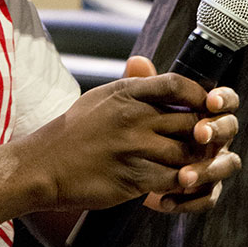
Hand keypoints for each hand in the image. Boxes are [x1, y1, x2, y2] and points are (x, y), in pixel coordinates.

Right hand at [26, 57, 239, 216]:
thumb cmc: (73, 131)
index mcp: (126, 93)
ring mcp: (133, 148)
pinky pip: (172, 179)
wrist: (42, 166)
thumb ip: (130, 83)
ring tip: (193, 164)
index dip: (199, 95)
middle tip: (205, 142)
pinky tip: (176, 183)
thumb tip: (145, 62)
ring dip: (194, 161)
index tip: (205, 107)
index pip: (178, 84)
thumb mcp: (100, 97)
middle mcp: (133, 117)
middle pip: (190, 120)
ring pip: (186, 152)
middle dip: (202, 133)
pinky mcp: (132, 177)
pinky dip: (179, 183)